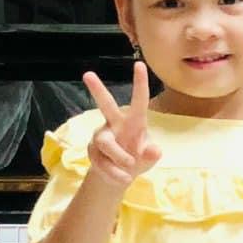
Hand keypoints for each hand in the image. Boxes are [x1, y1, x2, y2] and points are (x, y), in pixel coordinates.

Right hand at [82, 64, 161, 192]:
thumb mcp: (150, 159)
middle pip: (105, 105)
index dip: (140, 83)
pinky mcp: (92, 150)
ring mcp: (101, 136)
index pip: (139, 101)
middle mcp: (114, 124)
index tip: (139, 64)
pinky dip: (113, 173)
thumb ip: (152, 154)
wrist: (121, 176)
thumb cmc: (139, 159)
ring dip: (118, 159)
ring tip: (128, 172)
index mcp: (134, 122)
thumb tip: (154, 150)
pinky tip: (121, 177)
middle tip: (88, 74)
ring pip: (106, 143)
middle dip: (97, 90)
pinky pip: (102, 162)